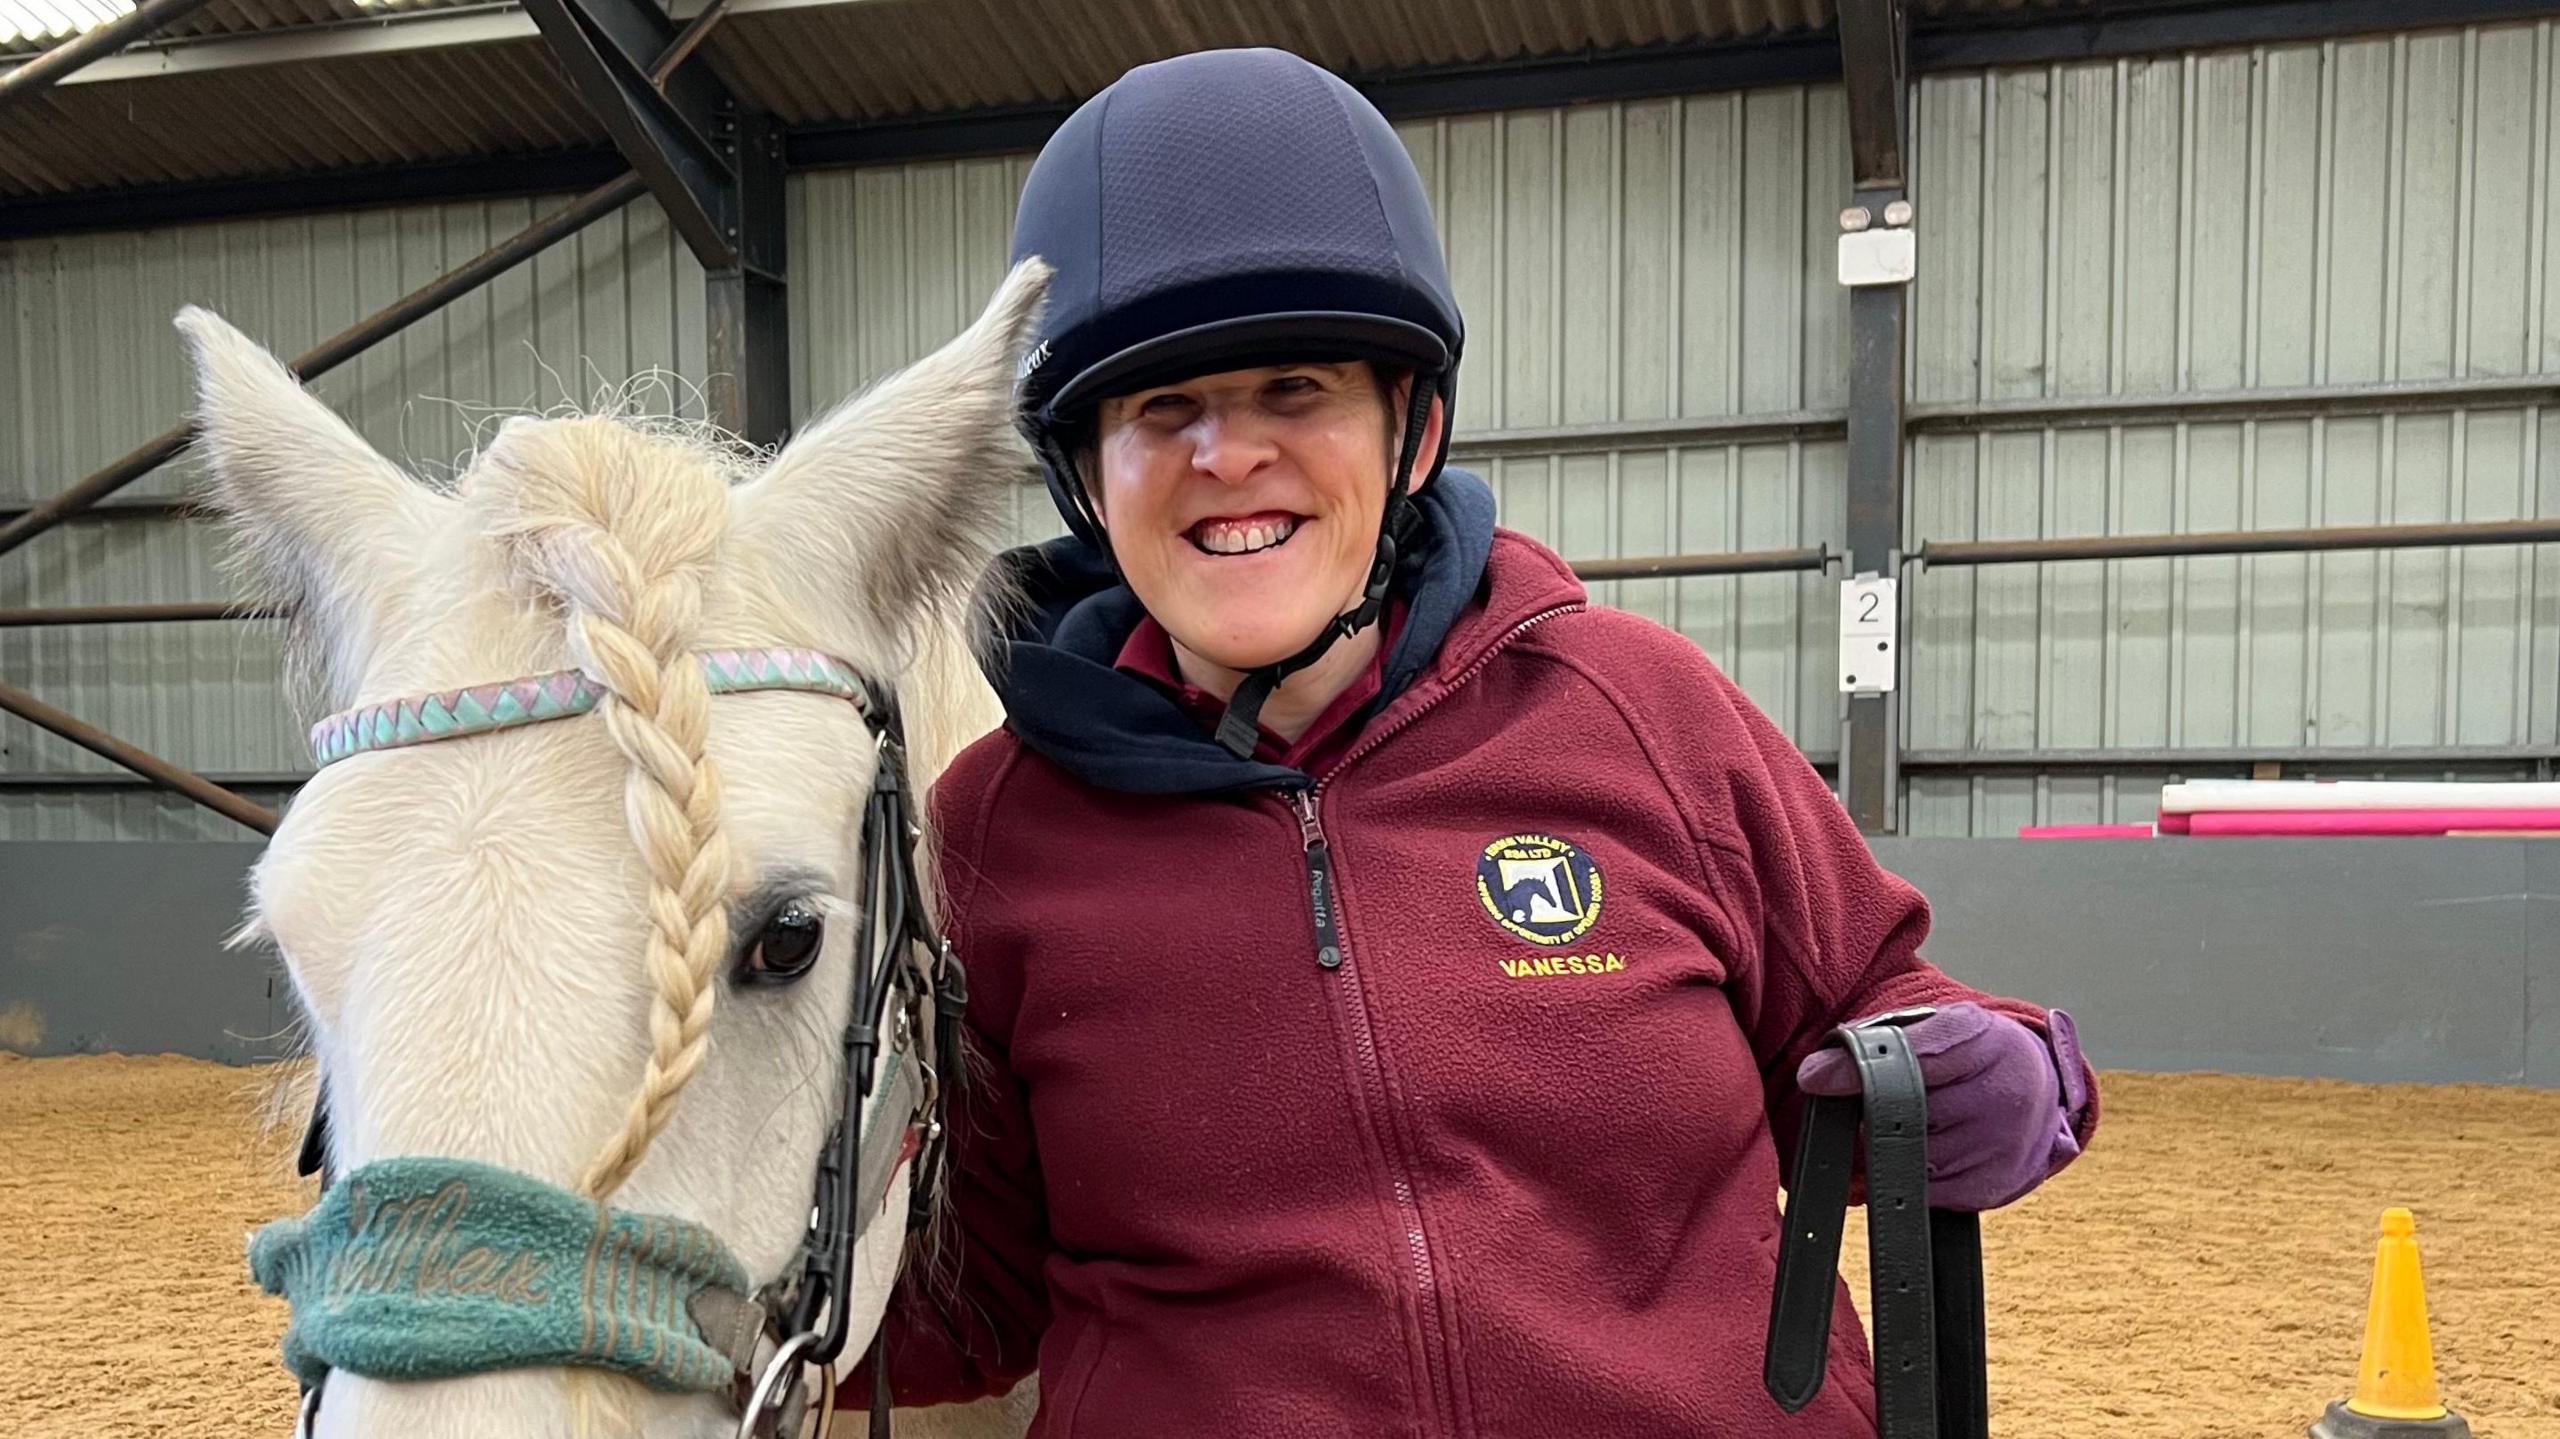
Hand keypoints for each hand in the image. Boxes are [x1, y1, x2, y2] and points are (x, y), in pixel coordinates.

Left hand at [1794, 1002, 2086, 1211]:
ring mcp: (2003, 1145)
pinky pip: (1928, 1194)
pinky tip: (1921, 1156)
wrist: (2043, 1087)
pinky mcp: (1995, 1186)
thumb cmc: (1974, 1054)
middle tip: (1866, 1112)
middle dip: (1870, 1118)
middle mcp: (2000, 1094)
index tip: (1813, 1079)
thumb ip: (1875, 1041)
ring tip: (1900, 1132)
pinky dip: (1911, 1179)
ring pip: (1911, 1160)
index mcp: (1979, 1040)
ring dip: (1887, 1153)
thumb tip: (1814, 1076)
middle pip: (1902, 1118)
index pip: (1909, 1058)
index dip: (1856, 1071)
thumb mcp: (1934, 1026)